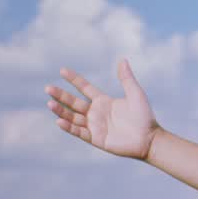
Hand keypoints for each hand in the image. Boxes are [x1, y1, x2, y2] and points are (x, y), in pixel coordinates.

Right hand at [44, 58, 160, 160]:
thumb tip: (122, 59)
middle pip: (74, 102)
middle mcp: (96, 113)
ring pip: (72, 117)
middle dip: (61, 95)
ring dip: (61, 111)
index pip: (85, 88)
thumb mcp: (136, 94)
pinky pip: (79, 132)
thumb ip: (127, 78)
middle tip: (48, 88)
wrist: (150, 139)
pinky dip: (68, 127)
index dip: (74, 80)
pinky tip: (59, 120)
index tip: (62, 70)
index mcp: (104, 101)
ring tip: (50, 103)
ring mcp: (94, 126)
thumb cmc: (145, 116)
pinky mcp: (95, 138)